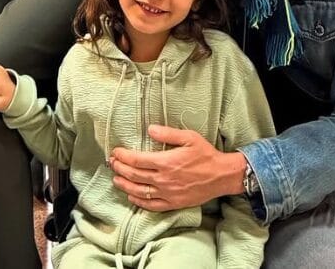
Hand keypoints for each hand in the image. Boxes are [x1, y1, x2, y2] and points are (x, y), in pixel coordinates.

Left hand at [109, 125, 243, 211]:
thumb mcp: (189, 137)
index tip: (116, 152)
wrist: (222, 176)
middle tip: (112, 163)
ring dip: (124, 184)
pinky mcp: (173, 203)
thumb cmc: (206, 155)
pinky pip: (151, 205)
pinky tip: (131, 196)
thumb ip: (168, 133)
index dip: (123, 156)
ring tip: (116, 179)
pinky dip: (138, 201)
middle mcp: (164, 179)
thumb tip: (150, 129)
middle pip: (134, 175)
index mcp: (166, 162)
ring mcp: (167, 193)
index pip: (136, 160)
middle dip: (119, 168)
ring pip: (139, 191)